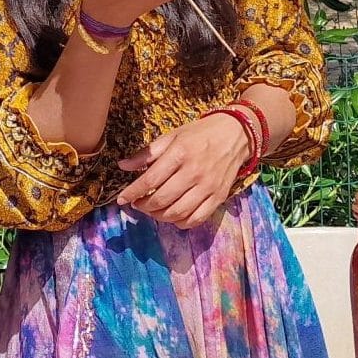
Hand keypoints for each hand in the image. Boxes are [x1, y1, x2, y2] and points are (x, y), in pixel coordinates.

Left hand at [115, 112, 250, 227]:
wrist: (235, 134)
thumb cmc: (199, 134)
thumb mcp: (171, 136)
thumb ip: (147, 154)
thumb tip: (122, 166)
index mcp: (179, 154)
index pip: (150, 180)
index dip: (132, 193)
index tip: (121, 199)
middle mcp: (194, 172)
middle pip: (162, 200)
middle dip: (143, 206)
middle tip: (137, 204)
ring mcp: (208, 187)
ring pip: (177, 213)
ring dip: (159, 216)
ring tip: (151, 210)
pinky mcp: (219, 197)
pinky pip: (197, 219)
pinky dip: (181, 223)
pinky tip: (172, 216)